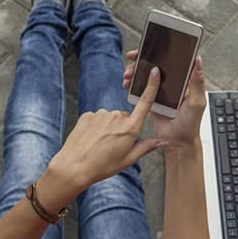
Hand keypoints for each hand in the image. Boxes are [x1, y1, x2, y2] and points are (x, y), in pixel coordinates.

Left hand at [50, 66, 164, 189]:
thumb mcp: (128, 160)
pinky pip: (97, 118)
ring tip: (100, 145)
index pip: (145, 103)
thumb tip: (163, 141)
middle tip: (114, 145)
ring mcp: (101, 114)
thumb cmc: (103, 166)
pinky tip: (91, 140)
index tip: (155, 72)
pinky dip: (96, 127)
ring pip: (110, 118)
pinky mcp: (88, 114)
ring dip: (108, 128)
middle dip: (123, 128)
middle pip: (125, 117)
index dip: (151, 86)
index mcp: (130, 128)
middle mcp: (117, 117)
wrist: (74, 167)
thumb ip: (146, 147)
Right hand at [123, 50, 205, 152]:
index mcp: (184, 79)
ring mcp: (160, 89)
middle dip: (142, 58)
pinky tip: (127, 84)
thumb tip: (198, 60)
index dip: (161, 50)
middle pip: (155, 63)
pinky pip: (140, 87)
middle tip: (133, 57)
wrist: (177, 141)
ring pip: (145, 74)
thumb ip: (197, 81)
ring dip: (135, 71)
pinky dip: (132, 84)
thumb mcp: (197, 101)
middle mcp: (171, 81)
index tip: (150, 46)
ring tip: (128, 75)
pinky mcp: (151, 98)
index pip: (172, 59)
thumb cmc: (191, 123)